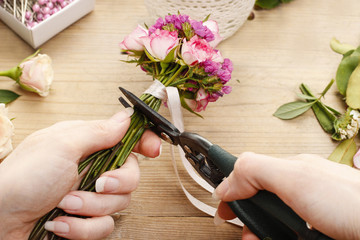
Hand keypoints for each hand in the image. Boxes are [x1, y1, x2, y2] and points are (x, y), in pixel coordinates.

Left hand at [0, 110, 160, 239]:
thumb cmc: (22, 178)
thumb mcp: (61, 146)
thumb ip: (98, 131)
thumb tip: (125, 117)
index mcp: (87, 144)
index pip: (126, 139)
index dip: (144, 143)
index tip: (153, 150)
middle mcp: (92, 168)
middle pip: (131, 174)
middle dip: (117, 183)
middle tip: (99, 184)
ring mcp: (89, 196)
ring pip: (119, 203)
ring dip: (92, 207)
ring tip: (65, 204)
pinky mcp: (85, 220)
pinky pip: (104, 227)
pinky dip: (82, 228)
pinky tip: (60, 223)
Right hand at [213, 152, 359, 239]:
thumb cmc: (351, 204)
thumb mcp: (296, 178)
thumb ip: (255, 171)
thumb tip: (225, 183)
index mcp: (292, 170)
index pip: (250, 172)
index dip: (232, 189)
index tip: (222, 209)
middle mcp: (300, 190)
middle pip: (260, 201)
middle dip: (248, 219)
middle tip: (246, 235)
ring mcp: (310, 212)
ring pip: (274, 221)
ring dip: (262, 234)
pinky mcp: (317, 230)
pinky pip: (288, 233)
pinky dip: (278, 237)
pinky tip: (281, 239)